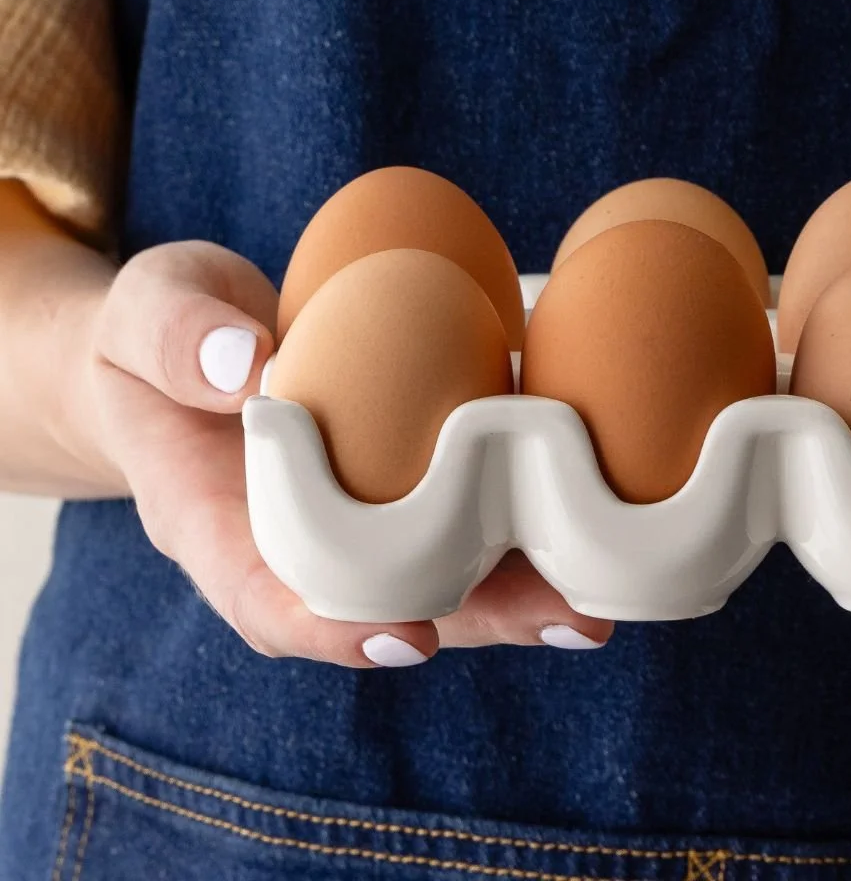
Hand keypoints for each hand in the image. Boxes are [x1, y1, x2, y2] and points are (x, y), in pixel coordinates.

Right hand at [73, 242, 612, 665]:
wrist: (185, 339)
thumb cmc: (158, 332)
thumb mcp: (146, 312)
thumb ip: (178, 336)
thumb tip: (249, 363)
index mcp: (216, 525)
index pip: (267, 597)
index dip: (335, 625)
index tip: (405, 633)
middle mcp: (299, 544)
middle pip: (387, 602)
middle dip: (482, 619)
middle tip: (571, 616)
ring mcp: (359, 518)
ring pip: (444, 570)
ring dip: (525, 585)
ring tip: (610, 590)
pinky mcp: (406, 478)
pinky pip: (466, 507)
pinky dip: (529, 511)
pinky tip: (605, 505)